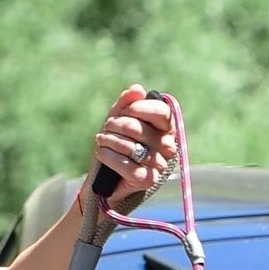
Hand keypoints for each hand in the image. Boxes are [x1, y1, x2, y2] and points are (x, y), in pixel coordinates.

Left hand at [89, 84, 176, 203]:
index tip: (125, 110)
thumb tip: (137, 89)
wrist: (105, 180)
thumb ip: (127, 104)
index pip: (162, 112)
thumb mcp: (118, 121)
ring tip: (101, 140)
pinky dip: (109, 156)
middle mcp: (168, 147)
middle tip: (106, 128)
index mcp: (166, 129)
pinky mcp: (147, 180)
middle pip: (140, 128)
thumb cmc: (115, 146)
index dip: (141, 108)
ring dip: (109, 140)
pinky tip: (101, 152)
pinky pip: (126, 164)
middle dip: (117, 125)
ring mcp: (159, 165)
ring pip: (131, 146)